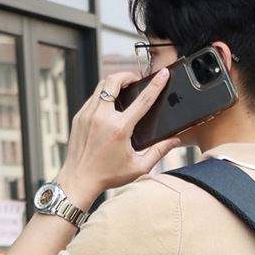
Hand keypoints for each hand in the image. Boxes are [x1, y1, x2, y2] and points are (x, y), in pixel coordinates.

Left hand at [56, 68, 180, 208]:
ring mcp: (87, 115)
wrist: (79, 179)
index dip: (155, 84)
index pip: (142, 100)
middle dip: (127, 75)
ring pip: (101, 85)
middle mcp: (102, 117)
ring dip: (114, 83)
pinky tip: (110, 105)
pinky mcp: (79, 116)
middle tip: (136, 80)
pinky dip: (103, 95)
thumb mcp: (139, 167)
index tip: (163, 74)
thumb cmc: (109, 175)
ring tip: (124, 89)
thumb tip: (175, 140)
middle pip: (114, 80)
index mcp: (120, 129)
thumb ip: (159, 151)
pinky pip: (93, 98)